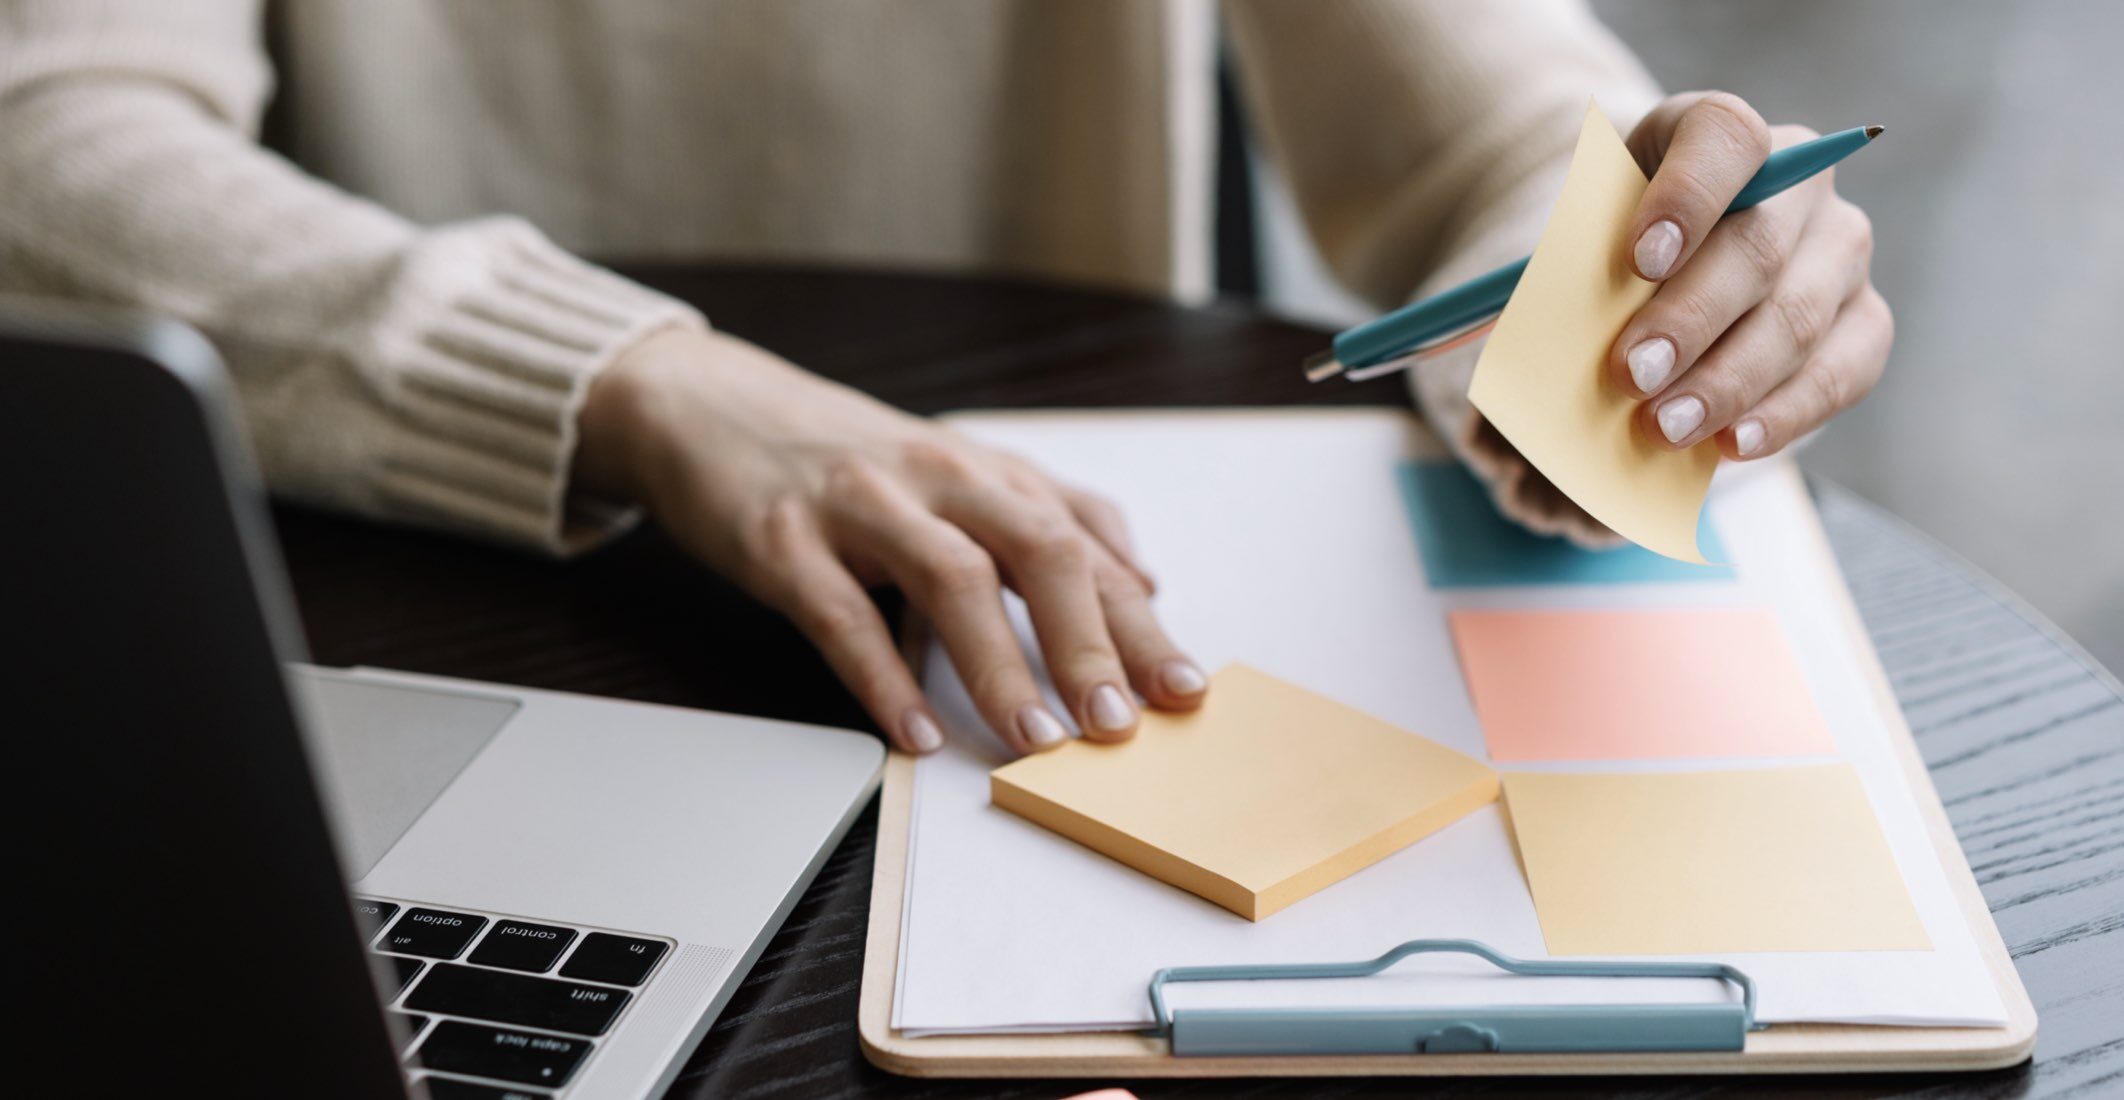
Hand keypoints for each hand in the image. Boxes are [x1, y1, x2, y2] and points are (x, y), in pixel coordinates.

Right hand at [574, 328, 1207, 755]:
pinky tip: (916, 734)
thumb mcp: (957, 476)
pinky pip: (844, 617)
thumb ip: (1047, 520)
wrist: (709, 407)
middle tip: (1120, 722)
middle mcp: (939, 478)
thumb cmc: (846, 458)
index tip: (1183, 689)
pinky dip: (885, 680)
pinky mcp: (785, 541)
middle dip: (1089, 642)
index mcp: (987, 471)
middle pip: (1039, 551)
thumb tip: (1142, 584)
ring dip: (1002, 665)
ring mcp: (861, 505)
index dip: (1140, 620)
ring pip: (953, 580)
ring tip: (1036, 739)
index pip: (1087, 544)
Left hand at [1613, 92, 1891, 458]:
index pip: (1724, 138)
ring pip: (1799, 317)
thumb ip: (1577, 272)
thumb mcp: (1585, 242)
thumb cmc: (1614, 252)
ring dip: (1728, 381)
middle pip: (1760, 245)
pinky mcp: (1864, 321)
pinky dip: (1786, 414)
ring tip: (1665, 428)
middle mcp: (1801, 184)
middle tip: (1632, 374)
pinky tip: (1734, 444)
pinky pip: (1841, 372)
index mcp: (1717, 136)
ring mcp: (1841, 251)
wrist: (1663, 280)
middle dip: (1691, 319)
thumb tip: (1555, 342)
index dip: (1688, 196)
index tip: (1640, 261)